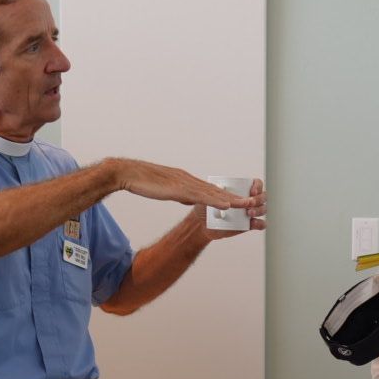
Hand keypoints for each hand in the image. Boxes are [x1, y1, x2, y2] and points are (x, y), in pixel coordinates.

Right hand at [118, 159, 249, 211]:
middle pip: (216, 190)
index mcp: (185, 180)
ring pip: (213, 193)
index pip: (209, 189)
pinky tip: (227, 206)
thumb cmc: (141, 181)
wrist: (127, 173)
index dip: (225, 195)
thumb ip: (179, 193)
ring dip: (231, 200)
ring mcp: (184, 183)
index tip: (239, 200)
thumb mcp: (165, 189)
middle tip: (252, 202)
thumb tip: (189, 199)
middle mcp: (188, 179)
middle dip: (234, 197)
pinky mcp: (179, 189)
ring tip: (247, 204)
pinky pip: (201, 197)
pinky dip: (215, 201)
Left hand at [197, 178, 266, 240]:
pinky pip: (260, 224)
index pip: (257, 184)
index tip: (251, 191)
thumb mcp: (208, 197)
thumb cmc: (206, 207)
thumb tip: (219, 186)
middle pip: (263, 196)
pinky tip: (253, 223)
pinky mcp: (249, 225)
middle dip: (259, 199)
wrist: (203, 224)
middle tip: (250, 202)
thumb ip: (213, 191)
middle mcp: (249, 200)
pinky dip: (260, 224)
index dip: (257, 186)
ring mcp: (250, 213)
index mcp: (242, 190)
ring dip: (259, 210)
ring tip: (249, 212)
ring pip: (263, 209)